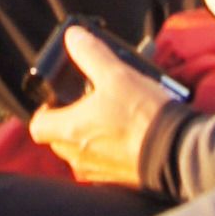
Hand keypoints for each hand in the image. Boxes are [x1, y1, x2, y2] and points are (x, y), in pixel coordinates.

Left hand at [26, 26, 174, 187]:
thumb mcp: (116, 74)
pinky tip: (125, 133)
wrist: (177, 152)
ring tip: (109, 114)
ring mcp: (98, 171)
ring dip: (88, 135)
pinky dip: (107, 148)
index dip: (44, 110)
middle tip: (86, 103)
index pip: (37, 126)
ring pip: (81, 152)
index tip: (57, 99)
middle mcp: (79, 157)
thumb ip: (90, 53)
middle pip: (58, 139)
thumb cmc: (142, 115)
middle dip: (67, 121)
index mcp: (70, 131)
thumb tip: (73, 37)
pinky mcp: (118, 178)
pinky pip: (103, 162)